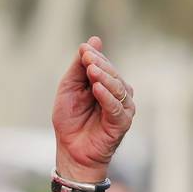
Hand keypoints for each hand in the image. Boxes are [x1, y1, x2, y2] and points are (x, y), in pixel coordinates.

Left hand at [51, 36, 134, 181]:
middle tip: (87, 58)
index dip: (94, 56)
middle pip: (111, 74)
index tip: (84, 50)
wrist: (71, 151)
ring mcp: (122, 107)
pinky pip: (116, 107)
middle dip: (99, 64)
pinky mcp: (122, 122)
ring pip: (117, 87)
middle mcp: (117, 93)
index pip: (103, 64)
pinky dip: (107, 97)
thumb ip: (79, 67)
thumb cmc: (70, 121)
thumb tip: (92, 40)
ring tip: (91, 70)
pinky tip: (97, 89)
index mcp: (105, 83)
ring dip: (104, 77)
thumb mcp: (69, 89)